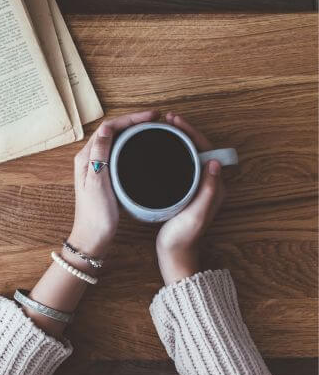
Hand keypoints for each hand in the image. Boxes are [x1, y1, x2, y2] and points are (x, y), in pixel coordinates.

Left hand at [67, 111, 159, 263]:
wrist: (92, 238)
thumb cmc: (95, 215)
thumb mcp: (97, 183)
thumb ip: (100, 155)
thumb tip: (106, 127)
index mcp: (86, 158)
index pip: (108, 128)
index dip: (130, 119)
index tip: (151, 117)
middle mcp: (90, 159)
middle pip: (112, 131)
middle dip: (133, 121)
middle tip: (156, 119)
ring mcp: (97, 167)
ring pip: (116, 141)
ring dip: (133, 131)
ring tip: (152, 128)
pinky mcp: (104, 176)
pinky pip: (118, 153)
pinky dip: (131, 145)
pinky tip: (142, 148)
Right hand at [156, 113, 225, 284]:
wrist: (175, 255)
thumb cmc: (183, 238)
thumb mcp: (196, 214)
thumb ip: (207, 190)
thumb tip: (214, 162)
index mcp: (214, 186)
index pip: (205, 149)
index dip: (192, 133)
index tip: (175, 122)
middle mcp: (207, 183)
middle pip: (198, 148)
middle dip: (184, 131)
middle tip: (167, 119)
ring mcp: (195, 187)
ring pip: (189, 155)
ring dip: (178, 140)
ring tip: (162, 128)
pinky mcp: (184, 191)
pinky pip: (181, 164)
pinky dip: (172, 152)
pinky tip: (160, 150)